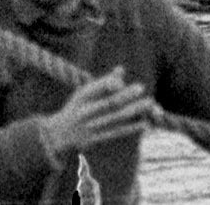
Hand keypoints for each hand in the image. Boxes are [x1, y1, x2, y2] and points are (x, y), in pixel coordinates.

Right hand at [38, 71, 154, 158]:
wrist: (59, 135)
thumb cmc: (76, 108)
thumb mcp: (84, 93)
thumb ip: (103, 82)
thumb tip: (121, 70)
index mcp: (82, 98)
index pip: (95, 89)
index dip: (108, 84)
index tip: (121, 80)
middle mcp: (86, 112)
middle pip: (108, 104)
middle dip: (125, 96)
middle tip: (141, 88)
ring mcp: (92, 127)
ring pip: (116, 118)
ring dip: (134, 111)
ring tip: (149, 103)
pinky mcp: (98, 139)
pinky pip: (117, 132)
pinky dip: (131, 128)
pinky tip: (145, 123)